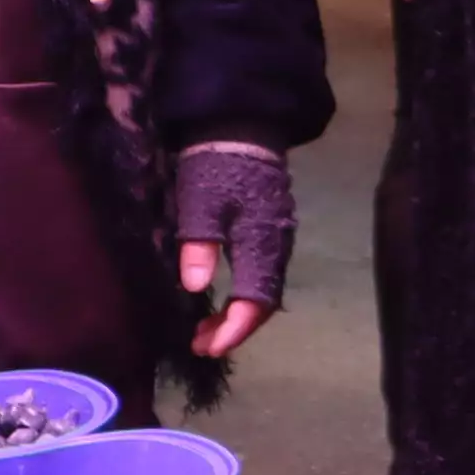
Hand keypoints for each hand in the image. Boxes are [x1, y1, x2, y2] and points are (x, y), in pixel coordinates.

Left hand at [170, 142, 292, 362]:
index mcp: (262, 242)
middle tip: (200, 345)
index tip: (209, 348)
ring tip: (203, 330)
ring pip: (263, 290)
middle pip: (263, 302)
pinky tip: (219, 299)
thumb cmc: (217, 165)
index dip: (234, 329)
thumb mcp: (200, 203)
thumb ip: (200, 245)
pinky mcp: (270, 231)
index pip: (255, 301)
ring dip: (235, 315)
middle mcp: (277, 247)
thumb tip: (197, 288)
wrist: (241, 126)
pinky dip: (240, 295)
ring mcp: (277, 238)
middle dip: (234, 329)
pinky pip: (261, 275)